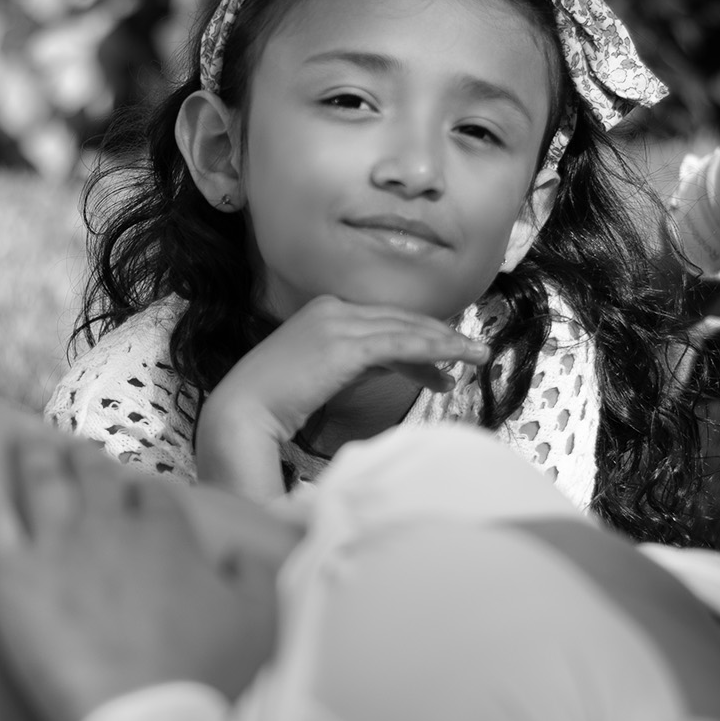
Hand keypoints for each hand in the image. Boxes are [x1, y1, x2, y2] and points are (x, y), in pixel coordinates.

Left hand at [0, 430, 281, 720]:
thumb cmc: (204, 679)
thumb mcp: (259, 623)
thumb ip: (254, 575)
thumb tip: (244, 553)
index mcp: (165, 534)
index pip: (150, 493)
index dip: (139, 489)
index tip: (132, 491)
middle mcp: (107, 526)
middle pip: (91, 476)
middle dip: (82, 458)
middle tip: (72, 450)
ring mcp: (54, 544)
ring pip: (40, 479)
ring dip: (34, 453)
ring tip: (24, 439)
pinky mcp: (7, 572)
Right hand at [195, 295, 487, 500]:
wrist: (242, 412)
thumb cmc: (276, 403)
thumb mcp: (325, 374)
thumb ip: (358, 364)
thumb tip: (395, 366)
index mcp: (325, 310)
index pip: (384, 322)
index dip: (419, 340)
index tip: (444, 363)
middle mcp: (334, 308)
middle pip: (400, 321)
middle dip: (440, 338)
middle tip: (474, 352)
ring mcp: (339, 323)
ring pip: (406, 329)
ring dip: (447, 342)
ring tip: (477, 355)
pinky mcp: (346, 345)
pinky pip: (400, 345)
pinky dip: (432, 351)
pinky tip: (455, 359)